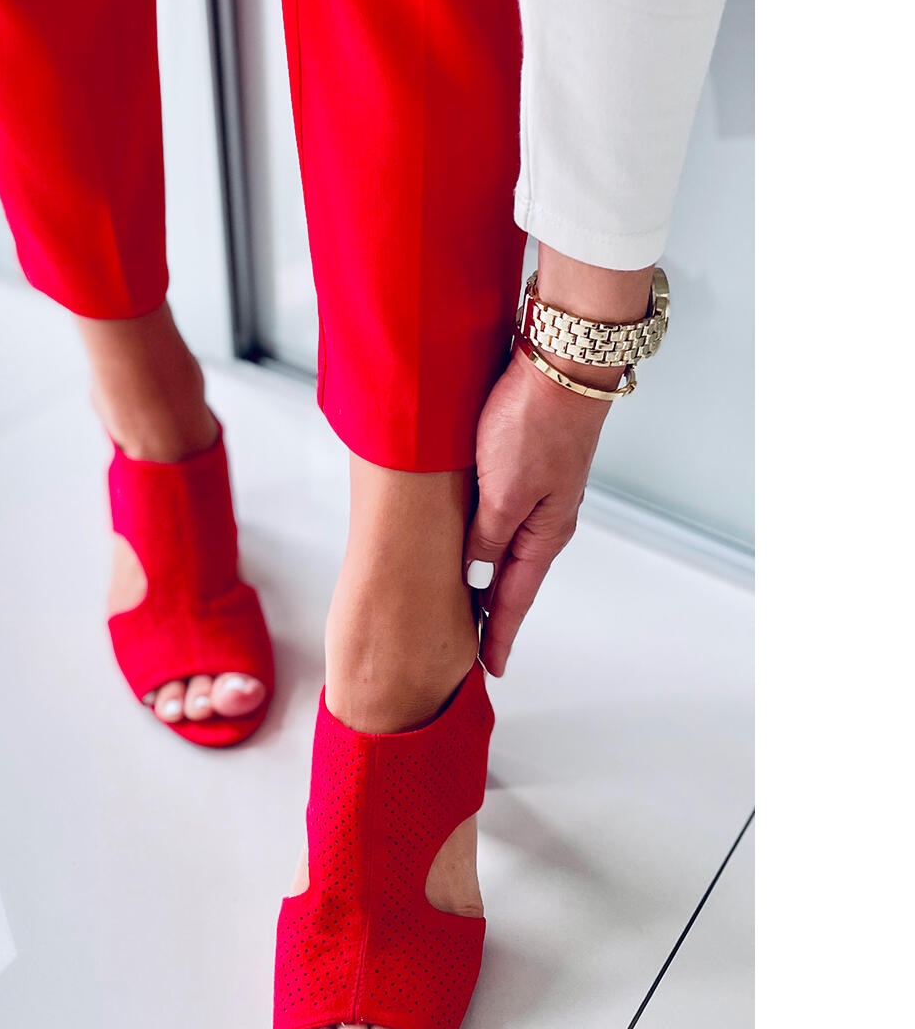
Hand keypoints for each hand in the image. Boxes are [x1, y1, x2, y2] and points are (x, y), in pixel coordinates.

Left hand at [463, 348, 619, 675]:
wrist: (562, 361)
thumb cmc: (533, 423)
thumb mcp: (501, 493)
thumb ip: (486, 538)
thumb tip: (474, 575)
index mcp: (542, 533)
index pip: (513, 599)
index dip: (497, 635)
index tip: (488, 667)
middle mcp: (544, 518)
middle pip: (512, 577)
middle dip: (492, 613)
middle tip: (471, 645)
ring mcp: (538, 491)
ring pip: (506, 546)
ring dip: (486, 576)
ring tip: (465, 602)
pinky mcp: (528, 463)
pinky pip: (503, 516)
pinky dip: (487, 539)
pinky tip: (471, 541)